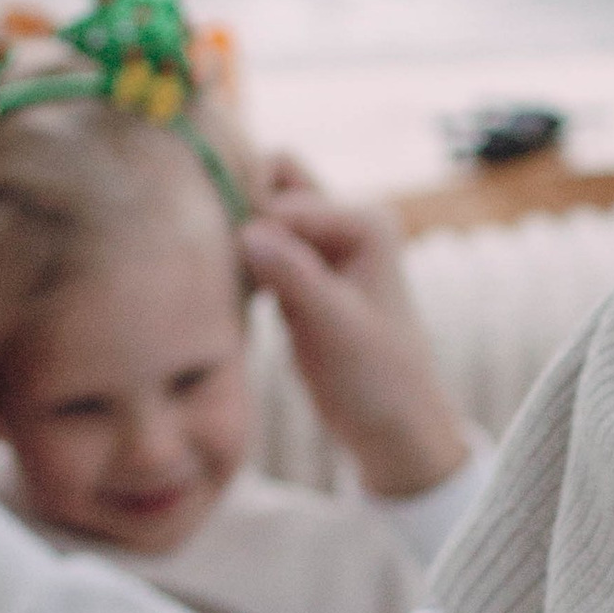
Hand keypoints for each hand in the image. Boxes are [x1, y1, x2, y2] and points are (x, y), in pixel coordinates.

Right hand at [239, 184, 474, 499]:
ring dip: (238, 241)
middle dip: (241, 213)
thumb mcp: (335, 328)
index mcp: (364, 223)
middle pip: (273, 185)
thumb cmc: (376, 379)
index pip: (284, 196)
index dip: (250, 225)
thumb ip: (295, 276)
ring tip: (223, 284)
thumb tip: (246, 230)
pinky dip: (241, 266)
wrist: (393, 427)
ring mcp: (322, 249)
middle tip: (220, 263)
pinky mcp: (301, 276)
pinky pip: (258, 250)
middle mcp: (345, 224)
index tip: (227, 268)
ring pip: (261, 217)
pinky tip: (232, 298)